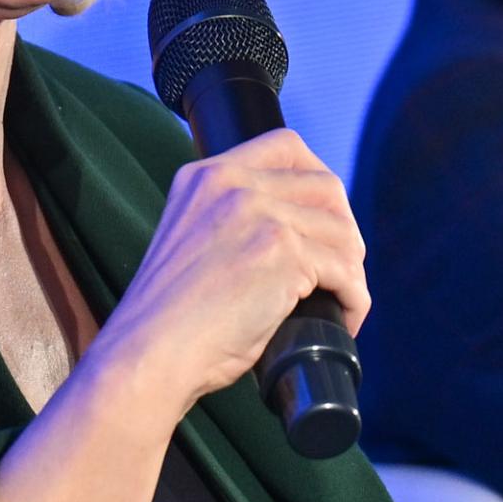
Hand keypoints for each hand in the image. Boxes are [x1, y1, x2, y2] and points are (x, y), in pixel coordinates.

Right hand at [77, 129, 368, 430]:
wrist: (149, 354)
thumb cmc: (168, 319)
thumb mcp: (190, 242)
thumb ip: (229, 221)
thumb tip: (295, 233)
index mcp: (205, 176)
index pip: (286, 147)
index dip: (319, 179)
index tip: (328, 217)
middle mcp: (232, 184)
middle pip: (325, 186)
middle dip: (344, 229)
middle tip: (341, 270)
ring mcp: (260, 216)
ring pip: (342, 233)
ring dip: (351, 271)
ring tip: (341, 301)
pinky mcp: (283, 253)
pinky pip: (345, 272)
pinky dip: (353, 299)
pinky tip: (343, 319)